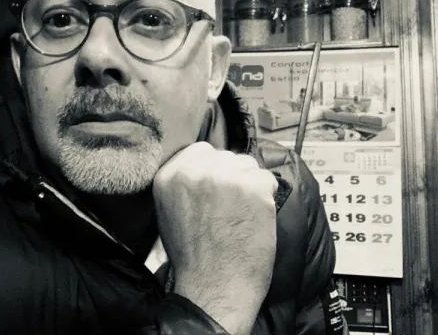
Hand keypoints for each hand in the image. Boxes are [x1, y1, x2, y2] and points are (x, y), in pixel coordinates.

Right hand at [152, 142, 277, 334]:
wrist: (213, 286)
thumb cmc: (193, 257)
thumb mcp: (169, 212)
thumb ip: (184, 184)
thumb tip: (207, 167)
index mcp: (169, 175)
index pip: (201, 150)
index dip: (213, 168)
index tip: (216, 187)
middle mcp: (195, 171)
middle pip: (227, 156)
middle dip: (232, 176)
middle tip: (230, 207)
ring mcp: (225, 177)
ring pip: (248, 165)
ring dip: (250, 186)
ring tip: (241, 215)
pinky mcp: (253, 187)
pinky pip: (267, 180)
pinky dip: (267, 198)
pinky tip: (255, 220)